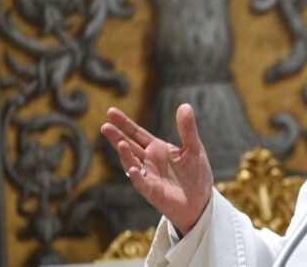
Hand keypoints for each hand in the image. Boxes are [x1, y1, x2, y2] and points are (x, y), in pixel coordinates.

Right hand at [101, 104, 212, 234]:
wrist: (201, 200)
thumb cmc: (195, 174)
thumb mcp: (194, 148)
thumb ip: (187, 129)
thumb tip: (184, 105)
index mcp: (157, 148)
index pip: (137, 133)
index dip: (125, 123)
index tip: (110, 111)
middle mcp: (149, 161)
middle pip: (130, 146)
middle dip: (117, 137)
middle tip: (105, 126)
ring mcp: (149, 176)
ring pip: (132, 163)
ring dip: (125, 155)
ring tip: (120, 143)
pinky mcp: (152, 192)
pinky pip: (142, 183)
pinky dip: (138, 176)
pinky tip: (134, 168)